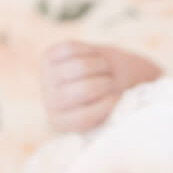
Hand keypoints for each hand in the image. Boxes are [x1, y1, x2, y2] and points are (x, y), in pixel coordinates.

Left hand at [40, 42, 162, 132]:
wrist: (102, 73)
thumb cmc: (115, 94)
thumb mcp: (117, 107)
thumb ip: (114, 110)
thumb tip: (126, 109)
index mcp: (64, 124)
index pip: (86, 118)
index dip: (109, 104)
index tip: (119, 97)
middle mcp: (50, 104)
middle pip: (85, 90)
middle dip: (107, 82)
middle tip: (111, 81)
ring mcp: (46, 79)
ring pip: (81, 66)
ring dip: (101, 65)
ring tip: (103, 69)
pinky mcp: (47, 56)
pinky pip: (73, 48)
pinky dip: (90, 50)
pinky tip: (92, 57)